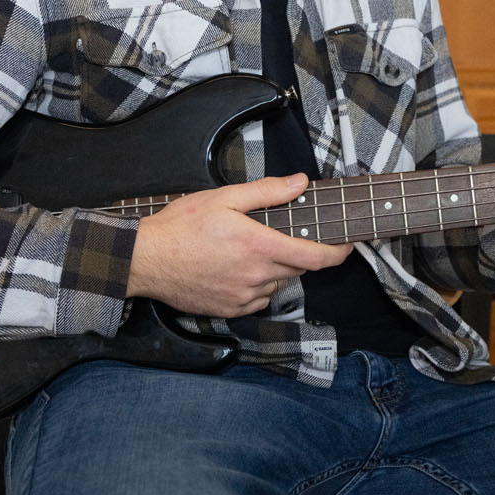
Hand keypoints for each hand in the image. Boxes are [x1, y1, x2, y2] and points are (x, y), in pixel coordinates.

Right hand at [126, 173, 351, 317]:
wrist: (145, 260)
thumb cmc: (180, 227)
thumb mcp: (224, 198)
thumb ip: (267, 191)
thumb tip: (300, 183)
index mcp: (259, 246)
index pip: (316, 257)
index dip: (340, 252)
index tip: (349, 244)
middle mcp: (256, 276)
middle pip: (298, 268)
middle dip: (297, 251)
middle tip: (278, 235)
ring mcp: (243, 297)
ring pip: (278, 283)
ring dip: (276, 268)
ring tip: (249, 249)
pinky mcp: (230, 310)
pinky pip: (258, 298)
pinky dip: (258, 284)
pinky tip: (237, 268)